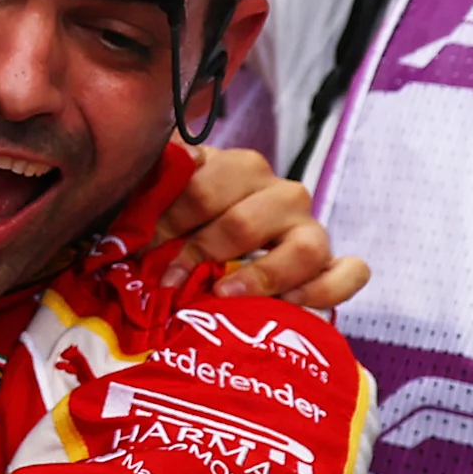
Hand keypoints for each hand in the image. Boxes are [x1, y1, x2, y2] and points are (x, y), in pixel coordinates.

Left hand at [148, 143, 367, 308]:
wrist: (222, 250)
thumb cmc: (180, 226)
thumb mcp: (156, 205)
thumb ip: (144, 200)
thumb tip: (123, 222)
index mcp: (234, 168)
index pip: (202, 186)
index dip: (167, 221)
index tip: (141, 249)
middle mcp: (277, 192)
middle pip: (246, 220)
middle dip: (203, 253)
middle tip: (170, 281)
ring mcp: (309, 227)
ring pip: (306, 245)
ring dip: (263, 276)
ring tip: (225, 295)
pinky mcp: (332, 260)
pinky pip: (350, 272)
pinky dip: (323, 290)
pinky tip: (289, 305)